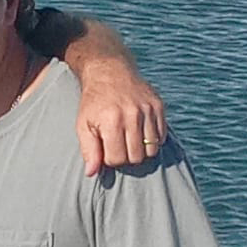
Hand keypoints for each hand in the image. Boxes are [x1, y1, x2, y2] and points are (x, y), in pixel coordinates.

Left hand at [74, 57, 166, 177]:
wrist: (109, 72)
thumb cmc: (94, 102)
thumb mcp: (83, 124)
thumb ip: (88, 150)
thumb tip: (92, 174)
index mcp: (111, 121)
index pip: (117, 159)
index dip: (110, 159)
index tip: (106, 149)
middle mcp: (132, 115)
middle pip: (136, 157)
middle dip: (126, 156)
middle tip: (118, 145)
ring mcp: (148, 110)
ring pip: (152, 149)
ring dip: (141, 150)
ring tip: (129, 140)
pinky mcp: (159, 106)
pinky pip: (162, 136)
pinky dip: (153, 140)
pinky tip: (140, 132)